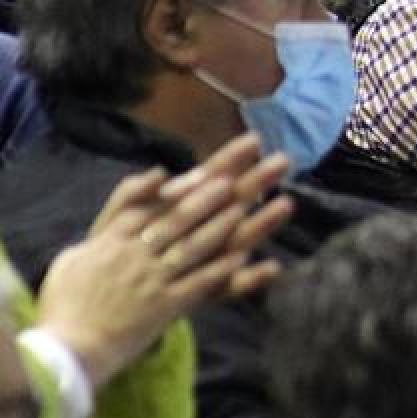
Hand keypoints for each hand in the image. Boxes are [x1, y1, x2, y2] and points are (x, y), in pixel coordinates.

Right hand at [35, 135, 292, 387]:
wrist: (64, 352)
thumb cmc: (65, 303)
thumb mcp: (74, 255)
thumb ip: (109, 220)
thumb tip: (146, 186)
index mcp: (111, 241)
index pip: (149, 206)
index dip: (180, 189)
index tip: (206, 173)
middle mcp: (134, 256)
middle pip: (176, 221)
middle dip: (208, 199)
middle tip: (234, 181)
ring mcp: (151, 281)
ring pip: (191, 248)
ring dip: (220, 227)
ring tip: (243, 211)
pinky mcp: (163, 308)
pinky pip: (196, 285)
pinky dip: (219, 270)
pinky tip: (243, 258)